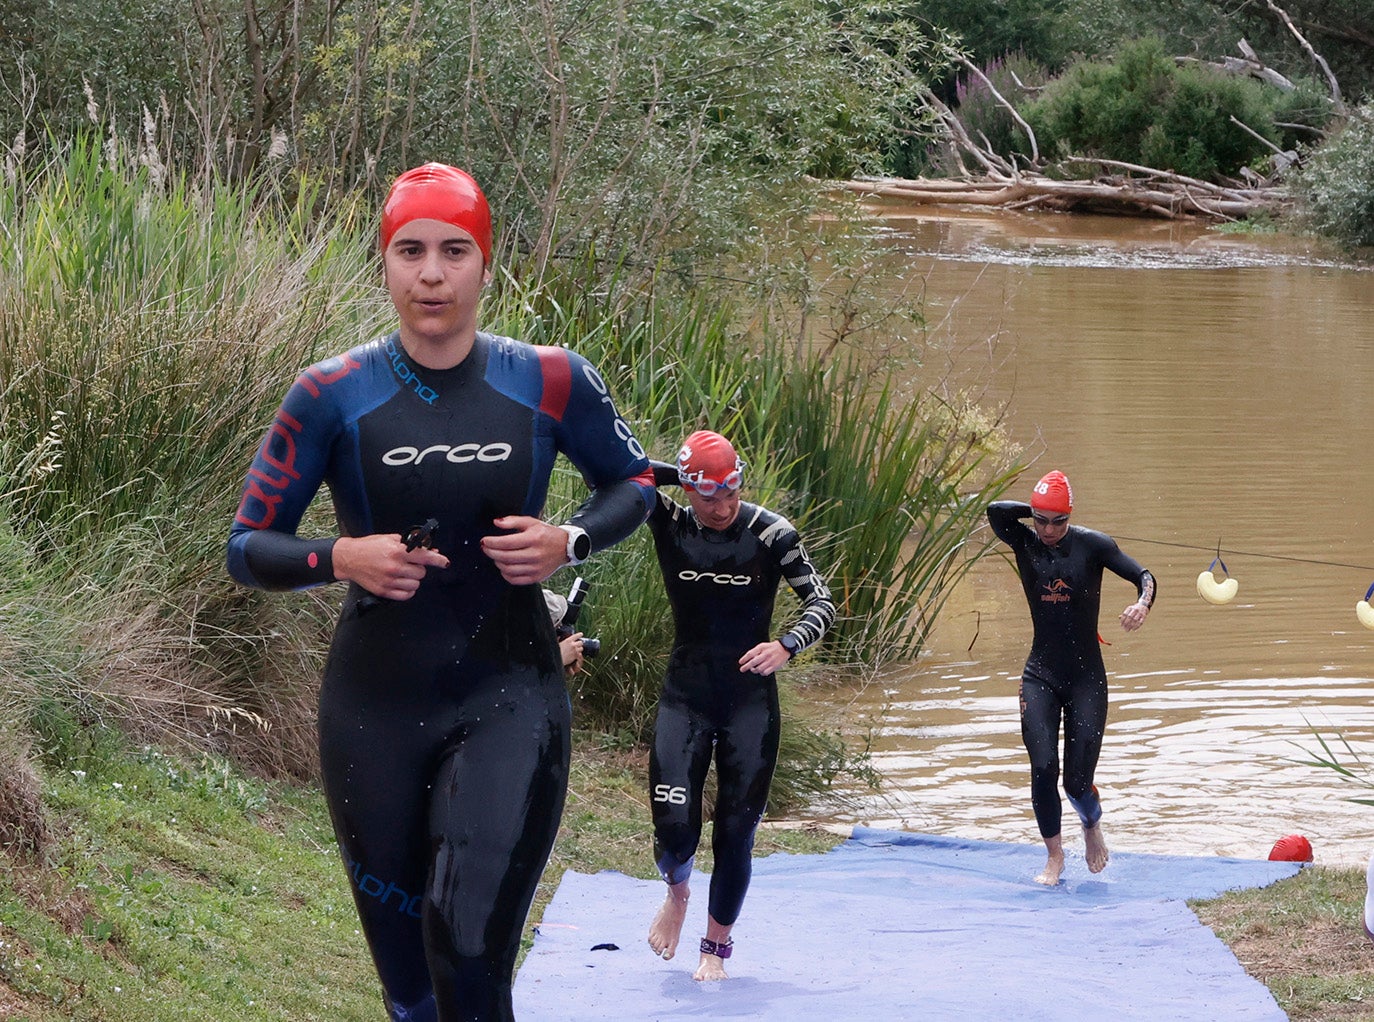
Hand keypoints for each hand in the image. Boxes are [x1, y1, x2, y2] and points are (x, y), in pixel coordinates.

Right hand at [333, 533, 448, 599]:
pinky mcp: (384, 591)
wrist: (349, 558)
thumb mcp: (391, 539)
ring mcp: (389, 581)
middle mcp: (395, 567)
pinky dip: (408, 589)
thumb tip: (430, 549)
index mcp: (397, 551)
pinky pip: (406, 595)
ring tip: (404, 572)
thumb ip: (411, 545)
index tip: (445, 562)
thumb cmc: (370, 546)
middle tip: (410, 563)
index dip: (438, 560)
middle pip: (421, 572)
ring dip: (413, 578)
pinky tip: (403, 582)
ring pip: (415, 584)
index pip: (424, 557)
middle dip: (419, 567)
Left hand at [480, 516, 568, 584]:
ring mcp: (536, 568)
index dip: (492, 542)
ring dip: (497, 562)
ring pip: (508, 569)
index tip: (485, 540)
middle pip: (505, 556)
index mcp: (534, 539)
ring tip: (496, 556)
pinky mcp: (536, 577)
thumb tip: (497, 523)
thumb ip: (513, 521)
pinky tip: (504, 566)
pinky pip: (515, 580)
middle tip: (486, 548)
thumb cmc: (547, 534)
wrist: (565, 547)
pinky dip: (505, 574)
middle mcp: (535, 554)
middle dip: (491, 552)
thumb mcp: (531, 522)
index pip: (506, 542)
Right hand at [559, 632, 584, 673]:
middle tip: (577, 645)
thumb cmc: (556, 652)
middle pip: (581, 642)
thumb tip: (559, 636)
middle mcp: (573, 645)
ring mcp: (575, 651)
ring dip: (579, 649)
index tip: (581, 634)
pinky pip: (580, 654)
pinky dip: (578, 655)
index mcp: (568, 641)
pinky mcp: (576, 656)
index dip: (579, 634)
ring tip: (576, 650)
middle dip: (579, 643)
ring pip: (581, 648)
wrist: (558, 660)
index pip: (577, 635)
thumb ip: (558, 639)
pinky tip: (575, 655)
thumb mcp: (557, 644)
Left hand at [739, 640, 790, 675]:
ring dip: (754, 670)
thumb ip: (755, 651)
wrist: (784, 648)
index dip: (744, 658)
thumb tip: (747, 658)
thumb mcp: (762, 646)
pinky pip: (765, 672)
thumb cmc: (771, 648)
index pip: (750, 653)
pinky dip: (761, 673)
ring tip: (753, 669)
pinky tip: (761, 671)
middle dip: (746, 667)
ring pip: (759, 669)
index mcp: (762, 648)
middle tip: (742, 669)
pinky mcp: (774, 666)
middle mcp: (766, 654)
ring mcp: (770, 661)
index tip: (740, 662)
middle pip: (753, 662)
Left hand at [1120, 600, 1148, 631]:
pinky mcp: (1144, 616)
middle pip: (1130, 617)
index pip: (1125, 614)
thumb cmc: (1133, 610)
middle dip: (1126, 624)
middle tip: (1124, 629)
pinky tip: (1133, 629)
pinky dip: (1136, 626)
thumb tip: (1119, 617)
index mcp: (1130, 608)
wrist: (1143, 606)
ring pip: (1135, 620)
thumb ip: (1124, 614)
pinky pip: (1140, 622)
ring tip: (1128, 630)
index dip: (1122, 620)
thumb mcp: (1129, 610)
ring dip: (1131, 626)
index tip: (1121, 625)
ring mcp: (1140, 613)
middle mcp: (1135, 610)